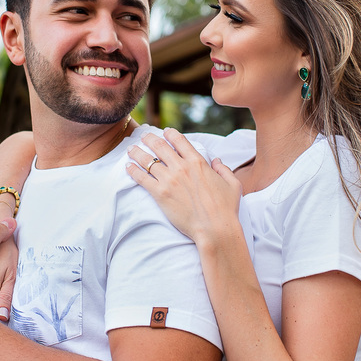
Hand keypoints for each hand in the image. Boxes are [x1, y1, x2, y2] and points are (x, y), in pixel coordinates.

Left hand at [126, 129, 242, 246]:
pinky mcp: (160, 194)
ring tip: (130, 149)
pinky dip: (133, 171)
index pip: (179, 140)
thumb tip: (217, 160)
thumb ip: (224, 169)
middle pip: (160, 146)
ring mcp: (169, 180)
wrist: (214, 228)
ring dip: (137, 152)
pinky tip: (128, 167)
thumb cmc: (226, 209)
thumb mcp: (232, 184)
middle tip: (143, 136)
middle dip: (150, 139)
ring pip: (148, 160)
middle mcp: (181, 167)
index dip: (170, 134)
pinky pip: (142, 178)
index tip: (165, 132)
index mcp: (198, 162)